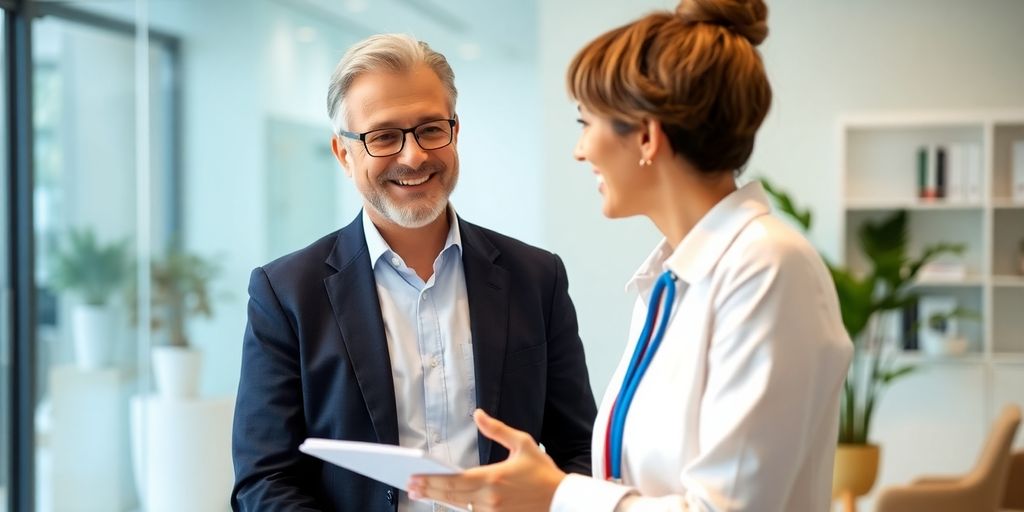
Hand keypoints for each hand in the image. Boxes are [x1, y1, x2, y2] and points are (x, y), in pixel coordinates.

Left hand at [408, 409, 566, 511]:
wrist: (561, 500)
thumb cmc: (542, 472)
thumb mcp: (523, 444)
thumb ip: (497, 429)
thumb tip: (478, 414)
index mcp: (493, 478)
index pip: (454, 480)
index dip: (432, 480)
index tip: (415, 477)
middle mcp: (489, 499)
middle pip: (451, 495)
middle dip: (429, 490)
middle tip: (410, 486)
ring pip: (458, 507)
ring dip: (438, 499)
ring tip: (420, 492)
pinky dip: (455, 507)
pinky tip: (443, 501)